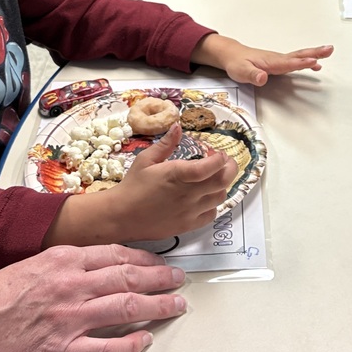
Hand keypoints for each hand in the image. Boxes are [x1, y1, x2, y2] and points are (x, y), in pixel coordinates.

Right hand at [0, 245, 186, 351]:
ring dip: (157, 307)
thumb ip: (57, 267)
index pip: (114, 254)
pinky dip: (131, 346)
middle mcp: (69, 284)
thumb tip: (84, 271)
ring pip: (126, 308)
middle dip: (160, 279)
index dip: (143, 259)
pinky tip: (145, 342)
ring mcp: (68, 318)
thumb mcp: (25, 268)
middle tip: (179, 281)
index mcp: (59, 260)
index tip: (159, 262)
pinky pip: (107, 349)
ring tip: (176, 307)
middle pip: (128, 278)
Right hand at [112, 122, 237, 238]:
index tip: (218, 153)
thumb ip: (166, 144)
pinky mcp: (188, 225)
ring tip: (214, 178)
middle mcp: (188, 194)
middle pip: (223, 181)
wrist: (121, 216)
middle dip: (229, 168)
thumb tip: (178, 126)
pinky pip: (211, 214)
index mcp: (178, 174)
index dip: (220, 158)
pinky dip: (213, 204)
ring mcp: (190, 211)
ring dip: (222, 185)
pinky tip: (205, 197)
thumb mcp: (146, 159)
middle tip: (225, 162)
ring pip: (220, 197)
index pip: (211, 166)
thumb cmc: (133, 186)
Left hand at [191, 35, 333, 85]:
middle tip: (329, 50)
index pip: (289, 62)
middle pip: (299, 55)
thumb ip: (252, 75)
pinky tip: (315, 64)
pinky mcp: (279, 62)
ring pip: (300, 56)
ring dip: (315, 54)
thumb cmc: (237, 63)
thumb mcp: (241, 71)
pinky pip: (296, 60)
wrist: (232, 55)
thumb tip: (262, 78)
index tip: (314, 61)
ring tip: (329, 52)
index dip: (301, 62)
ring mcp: (279, 59)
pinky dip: (307, 60)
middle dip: (315, 53)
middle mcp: (277, 59)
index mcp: (271, 62)